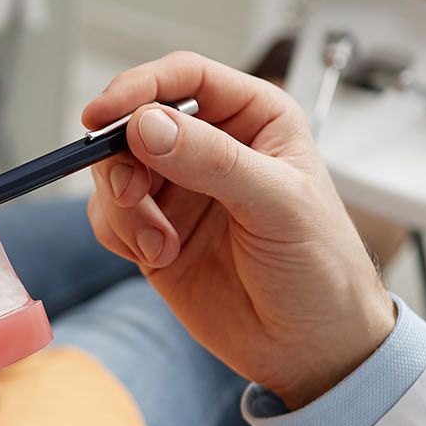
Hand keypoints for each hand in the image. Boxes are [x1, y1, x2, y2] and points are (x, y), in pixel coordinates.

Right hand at [83, 51, 395, 406]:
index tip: (104, 113)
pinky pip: (109, 215)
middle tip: (132, 193)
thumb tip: (146, 125)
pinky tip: (160, 256)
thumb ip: (212, 160)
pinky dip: (120, 233)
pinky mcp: (154, 233)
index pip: (184, 77)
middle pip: (135, 121)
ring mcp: (179, 190)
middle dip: (122, 157)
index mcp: (254, 119)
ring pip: (115, 170)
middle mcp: (211, 147)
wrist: (311, 347)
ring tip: (157, 240)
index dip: (139, 87)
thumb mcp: (278, 204)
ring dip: (122, 205)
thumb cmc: (320, 268)